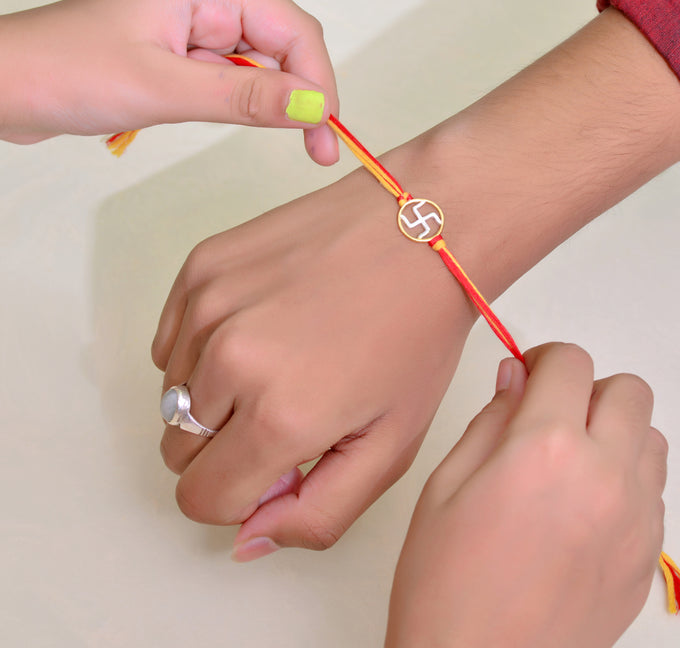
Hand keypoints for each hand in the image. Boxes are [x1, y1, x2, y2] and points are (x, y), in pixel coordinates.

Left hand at [0, 0, 337, 164]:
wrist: (11, 84)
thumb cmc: (67, 69)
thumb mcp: (165, 88)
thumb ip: (244, 96)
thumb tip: (312, 106)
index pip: (295, 31)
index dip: (319, 83)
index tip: (326, 133)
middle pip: (289, 45)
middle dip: (308, 96)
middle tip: (319, 149)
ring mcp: (201, 25)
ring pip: (268, 64)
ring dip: (281, 103)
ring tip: (293, 140)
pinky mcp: (190, 53)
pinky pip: (241, 77)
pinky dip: (252, 104)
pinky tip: (249, 122)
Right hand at [152, 159, 476, 556]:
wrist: (417, 232)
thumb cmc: (415, 336)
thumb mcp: (391, 446)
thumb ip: (317, 514)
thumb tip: (246, 539)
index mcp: (278, 416)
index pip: (201, 499)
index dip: (242, 493)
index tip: (282, 461)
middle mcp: (228, 359)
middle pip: (180, 450)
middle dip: (227, 447)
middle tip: (287, 408)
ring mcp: (209, 304)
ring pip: (172, 394)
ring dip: (216, 394)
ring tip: (282, 359)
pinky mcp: (201, 267)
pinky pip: (171, 341)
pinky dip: (204, 348)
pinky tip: (262, 327)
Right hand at [385, 343, 667, 647]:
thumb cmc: (444, 581)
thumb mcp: (447, 483)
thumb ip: (491, 418)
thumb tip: (516, 375)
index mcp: (546, 449)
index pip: (570, 364)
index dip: (545, 358)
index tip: (528, 373)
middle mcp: (605, 477)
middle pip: (629, 390)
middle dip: (588, 388)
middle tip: (549, 412)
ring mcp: (635, 520)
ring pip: (650, 436)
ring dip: (614, 430)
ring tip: (569, 458)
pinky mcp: (645, 557)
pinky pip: (653, 488)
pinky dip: (625, 476)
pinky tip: (582, 502)